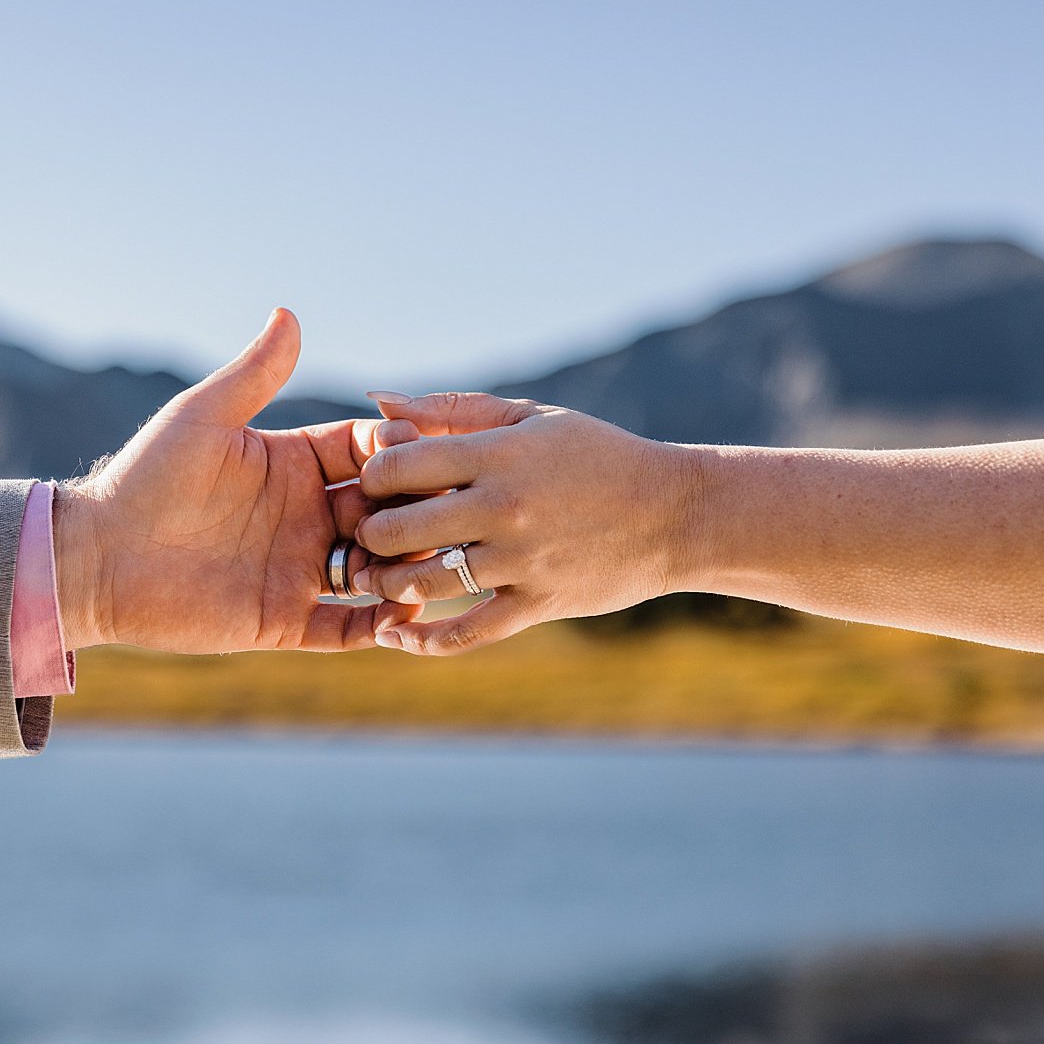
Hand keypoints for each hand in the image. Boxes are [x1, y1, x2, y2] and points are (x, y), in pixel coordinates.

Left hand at [53, 310, 422, 653]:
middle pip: (384, 511)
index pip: (366, 451)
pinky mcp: (283, 620)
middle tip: (437, 513)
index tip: (416, 451)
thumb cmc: (144, 479)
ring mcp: (297, 569)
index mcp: (293, 464)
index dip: (396, 450)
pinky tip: (402, 616)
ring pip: (377, 568)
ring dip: (404, 567)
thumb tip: (289, 313)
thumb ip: (253, 375)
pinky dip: (380, 626)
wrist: (97, 559)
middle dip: (414, 511)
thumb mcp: (202, 419)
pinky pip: (346, 628)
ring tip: (421, 565)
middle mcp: (304, 516)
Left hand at [354, 392, 702, 654]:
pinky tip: (398, 636)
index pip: (400, 465)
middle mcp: (506, 508)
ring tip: (381, 578)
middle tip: (369, 536)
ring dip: (389, 585)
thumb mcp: (529, 418)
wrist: (674, 513)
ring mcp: (522, 561)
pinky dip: (426, 643)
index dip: (372, 477)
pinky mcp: (538, 603)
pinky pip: (468, 632)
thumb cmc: (594, 456)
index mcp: (499, 454)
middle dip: (371, 534)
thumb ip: (452, 410)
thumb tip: (377, 400)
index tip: (375, 485)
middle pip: (401, 529)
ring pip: (426, 584)